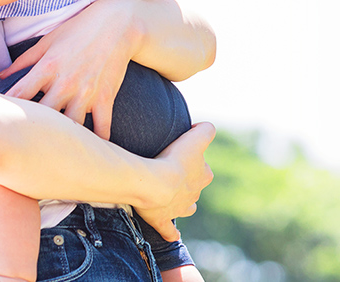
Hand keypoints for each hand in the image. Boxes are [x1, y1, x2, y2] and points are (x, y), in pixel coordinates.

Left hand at [0, 0, 139, 138]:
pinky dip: (96, 140)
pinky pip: (101, 128)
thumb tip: (1, 76)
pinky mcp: (105, 98)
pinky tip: (89, 148)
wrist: (117, 24)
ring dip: (62, 137)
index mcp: (47, 67)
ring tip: (53, 147)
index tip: (0, 119)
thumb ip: (24, 60)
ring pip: (70, 127)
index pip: (20, 93)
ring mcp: (86, 92)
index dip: (7, 108)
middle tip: (23, 139)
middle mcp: (65, 83)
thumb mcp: (48, 41)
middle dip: (32, 127)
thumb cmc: (78, 30)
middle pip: (42, 116)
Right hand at [134, 122, 214, 240]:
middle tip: (173, 170)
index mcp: (203, 175)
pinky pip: (169, 229)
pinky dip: (170, 232)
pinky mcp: (162, 219)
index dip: (194, 160)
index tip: (181, 152)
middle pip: (195, 186)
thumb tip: (206, 126)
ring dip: (181, 203)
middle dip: (188, 181)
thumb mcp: (194, 138)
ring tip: (172, 197)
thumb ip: (206, 130)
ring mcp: (179, 208)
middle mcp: (194, 193)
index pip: (204, 168)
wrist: (155, 183)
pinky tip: (172, 234)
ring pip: (186, 206)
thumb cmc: (174, 159)